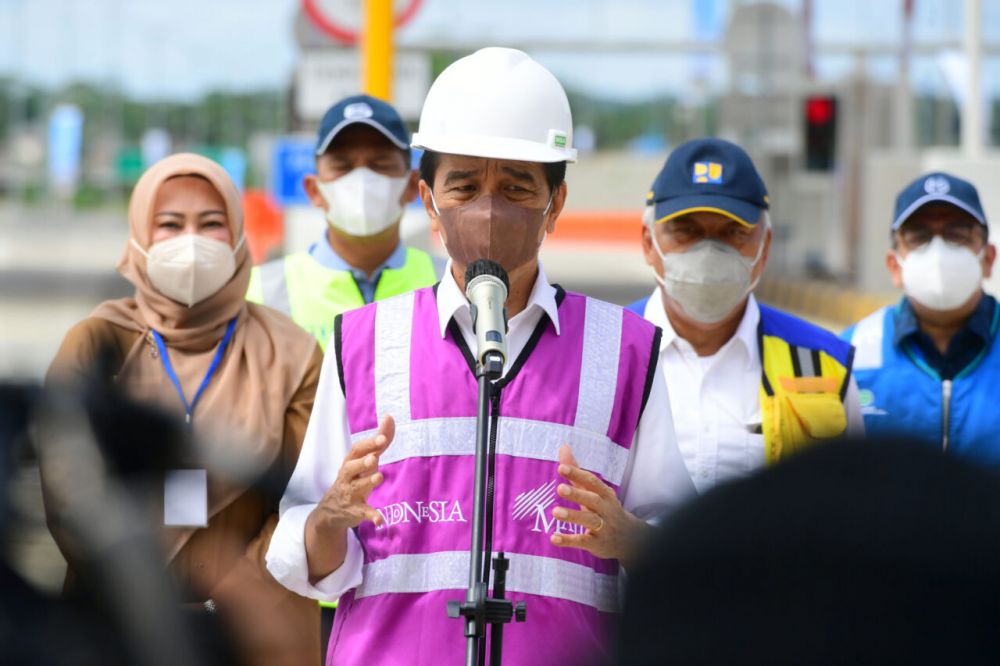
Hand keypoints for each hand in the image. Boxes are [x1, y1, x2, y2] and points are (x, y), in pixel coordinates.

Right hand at [305, 415, 393, 580]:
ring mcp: (350, 494)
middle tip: (373, 459)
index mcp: (350, 462)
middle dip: (361, 463)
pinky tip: (380, 520)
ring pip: (357, 488)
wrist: (330, 512)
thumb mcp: (364, 460)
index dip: (368, 444)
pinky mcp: (354, 511)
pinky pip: (363, 513)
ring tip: (379, 477)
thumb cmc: (352, 478)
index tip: (382, 439)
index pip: (356, 450)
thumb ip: (378, 441)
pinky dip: (371, 516)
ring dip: (367, 482)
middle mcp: (347, 477)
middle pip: (351, 468)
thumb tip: (389, 416)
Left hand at [549, 444, 650, 567]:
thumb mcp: (593, 490)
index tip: (561, 468)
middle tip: (560, 489)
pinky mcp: (597, 543)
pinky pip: (583, 541)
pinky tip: (554, 538)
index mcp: (604, 493)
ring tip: (555, 512)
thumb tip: (563, 447)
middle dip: (577, 494)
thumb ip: (576, 471)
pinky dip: (569, 540)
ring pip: (589, 520)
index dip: (577, 474)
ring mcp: (603, 527)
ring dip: (573, 515)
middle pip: (592, 500)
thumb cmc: (604, 508)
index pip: (591, 481)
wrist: (628, 538)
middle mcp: (605, 509)